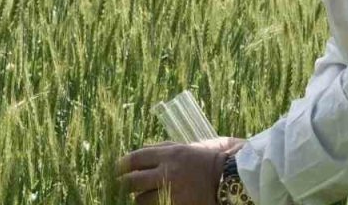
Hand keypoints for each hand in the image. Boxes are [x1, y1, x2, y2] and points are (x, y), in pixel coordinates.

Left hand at [115, 137, 246, 204]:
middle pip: (132, 181)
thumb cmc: (206, 162)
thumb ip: (162, 149)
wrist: (231, 179)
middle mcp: (168, 173)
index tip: (116, 171)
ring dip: (140, 200)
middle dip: (125, 185)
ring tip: (145, 197)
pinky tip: (155, 203)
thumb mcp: (184, 148)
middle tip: (123, 187)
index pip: (134, 159)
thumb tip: (138, 154)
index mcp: (169, 154)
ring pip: (140, 201)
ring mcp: (172, 192)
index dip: (121, 166)